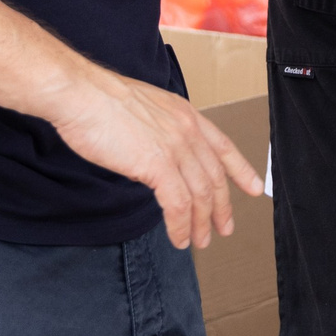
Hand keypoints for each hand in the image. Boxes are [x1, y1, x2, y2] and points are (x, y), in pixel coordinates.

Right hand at [44, 64, 262, 250]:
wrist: (81, 94)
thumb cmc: (99, 100)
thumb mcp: (144, 109)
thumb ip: (159, 131)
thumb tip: (158, 155)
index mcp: (184, 114)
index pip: (223, 146)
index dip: (241, 170)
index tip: (254, 187)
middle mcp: (187, 130)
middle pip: (214, 176)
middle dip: (222, 207)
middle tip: (225, 227)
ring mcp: (175, 147)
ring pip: (200, 194)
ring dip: (200, 223)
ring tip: (199, 240)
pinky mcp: (158, 165)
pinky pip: (177, 204)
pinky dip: (180, 225)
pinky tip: (178, 237)